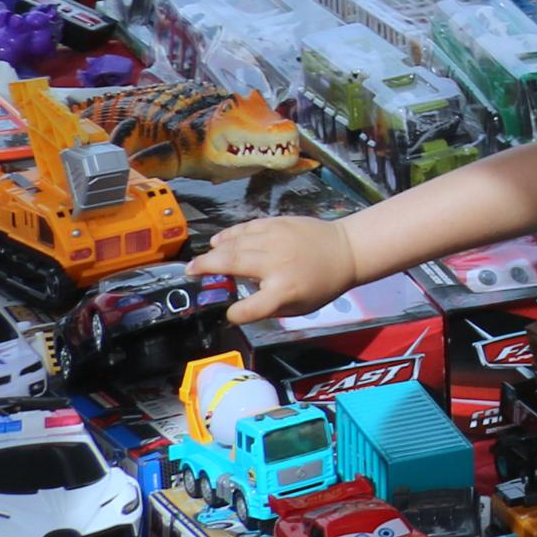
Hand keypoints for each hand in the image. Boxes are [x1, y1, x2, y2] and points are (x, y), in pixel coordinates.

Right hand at [209, 214, 358, 327]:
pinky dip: (231, 234)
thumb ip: (268, 307)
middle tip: (189, 272)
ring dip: (214, 250)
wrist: (347, 250)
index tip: (226, 313)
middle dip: (206, 268)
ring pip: (236, 242)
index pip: (250, 308)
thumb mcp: (298, 306)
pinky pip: (248, 227)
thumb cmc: (322, 283)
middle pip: (232, 264)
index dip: (235, 314)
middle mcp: (277, 263)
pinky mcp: (279, 223)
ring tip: (201, 259)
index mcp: (283, 290)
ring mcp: (277, 239)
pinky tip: (219, 240)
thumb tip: (237, 306)